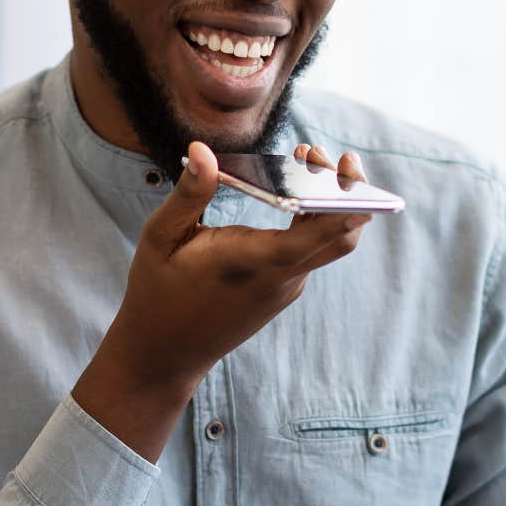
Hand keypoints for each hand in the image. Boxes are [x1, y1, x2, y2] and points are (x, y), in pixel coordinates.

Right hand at [73, 141, 372, 460]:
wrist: (164, 354)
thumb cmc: (157, 293)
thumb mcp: (161, 238)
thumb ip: (189, 194)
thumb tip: (202, 150)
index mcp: (250, 262)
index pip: (313, 237)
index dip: (342, 207)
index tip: (346, 172)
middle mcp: (279, 278)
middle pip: (341, 238)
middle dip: (347, 192)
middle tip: (321, 154)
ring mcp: (285, 287)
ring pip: (328, 243)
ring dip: (328, 202)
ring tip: (305, 160)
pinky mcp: (283, 290)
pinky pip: (310, 251)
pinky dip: (313, 219)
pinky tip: (292, 193)